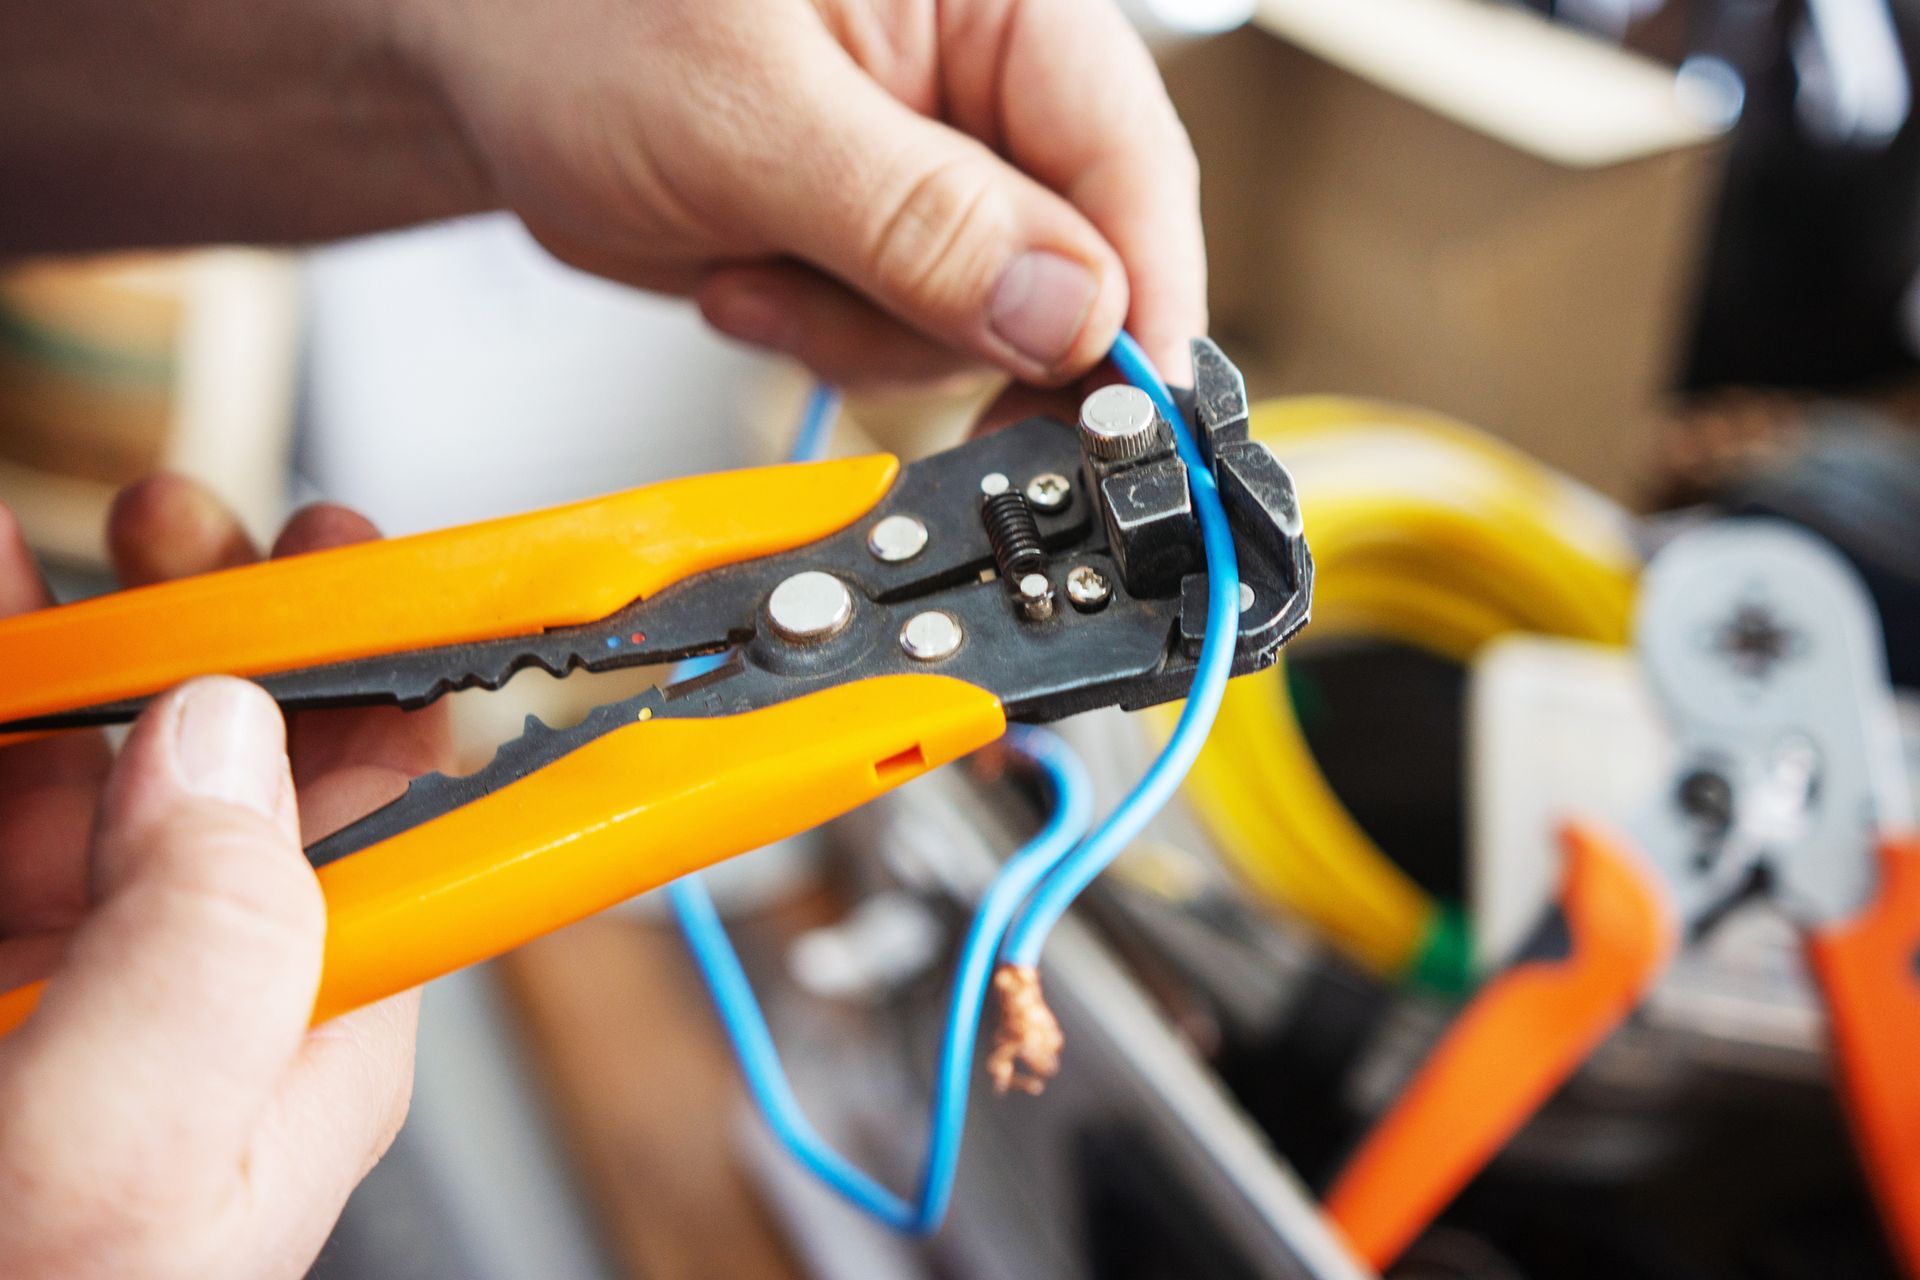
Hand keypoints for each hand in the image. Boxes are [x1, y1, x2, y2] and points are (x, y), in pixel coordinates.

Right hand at [0, 478, 448, 1279]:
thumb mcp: (130, 1151)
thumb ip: (207, 945)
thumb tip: (225, 733)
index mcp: (316, 1022)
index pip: (403, 812)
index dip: (392, 669)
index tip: (349, 563)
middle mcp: (218, 980)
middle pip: (260, 756)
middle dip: (231, 625)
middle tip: (190, 527)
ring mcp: (92, 959)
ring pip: (121, 760)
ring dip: (101, 639)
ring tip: (73, 545)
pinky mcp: (4, 948)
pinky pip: (14, 796)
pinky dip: (5, 698)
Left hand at [1, 0, 1203, 389]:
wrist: (470, 53)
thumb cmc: (574, 13)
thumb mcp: (749, 115)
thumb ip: (924, 222)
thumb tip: (1075, 317)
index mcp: (998, 7)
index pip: (1130, 166)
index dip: (1140, 304)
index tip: (1119, 416)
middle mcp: (982, 91)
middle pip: (1074, 267)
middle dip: (968, 329)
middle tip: (868, 331)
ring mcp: (932, 175)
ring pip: (981, 326)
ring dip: (863, 334)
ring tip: (753, 265)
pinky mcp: (874, 241)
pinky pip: (900, 340)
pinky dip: (821, 339)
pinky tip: (742, 273)